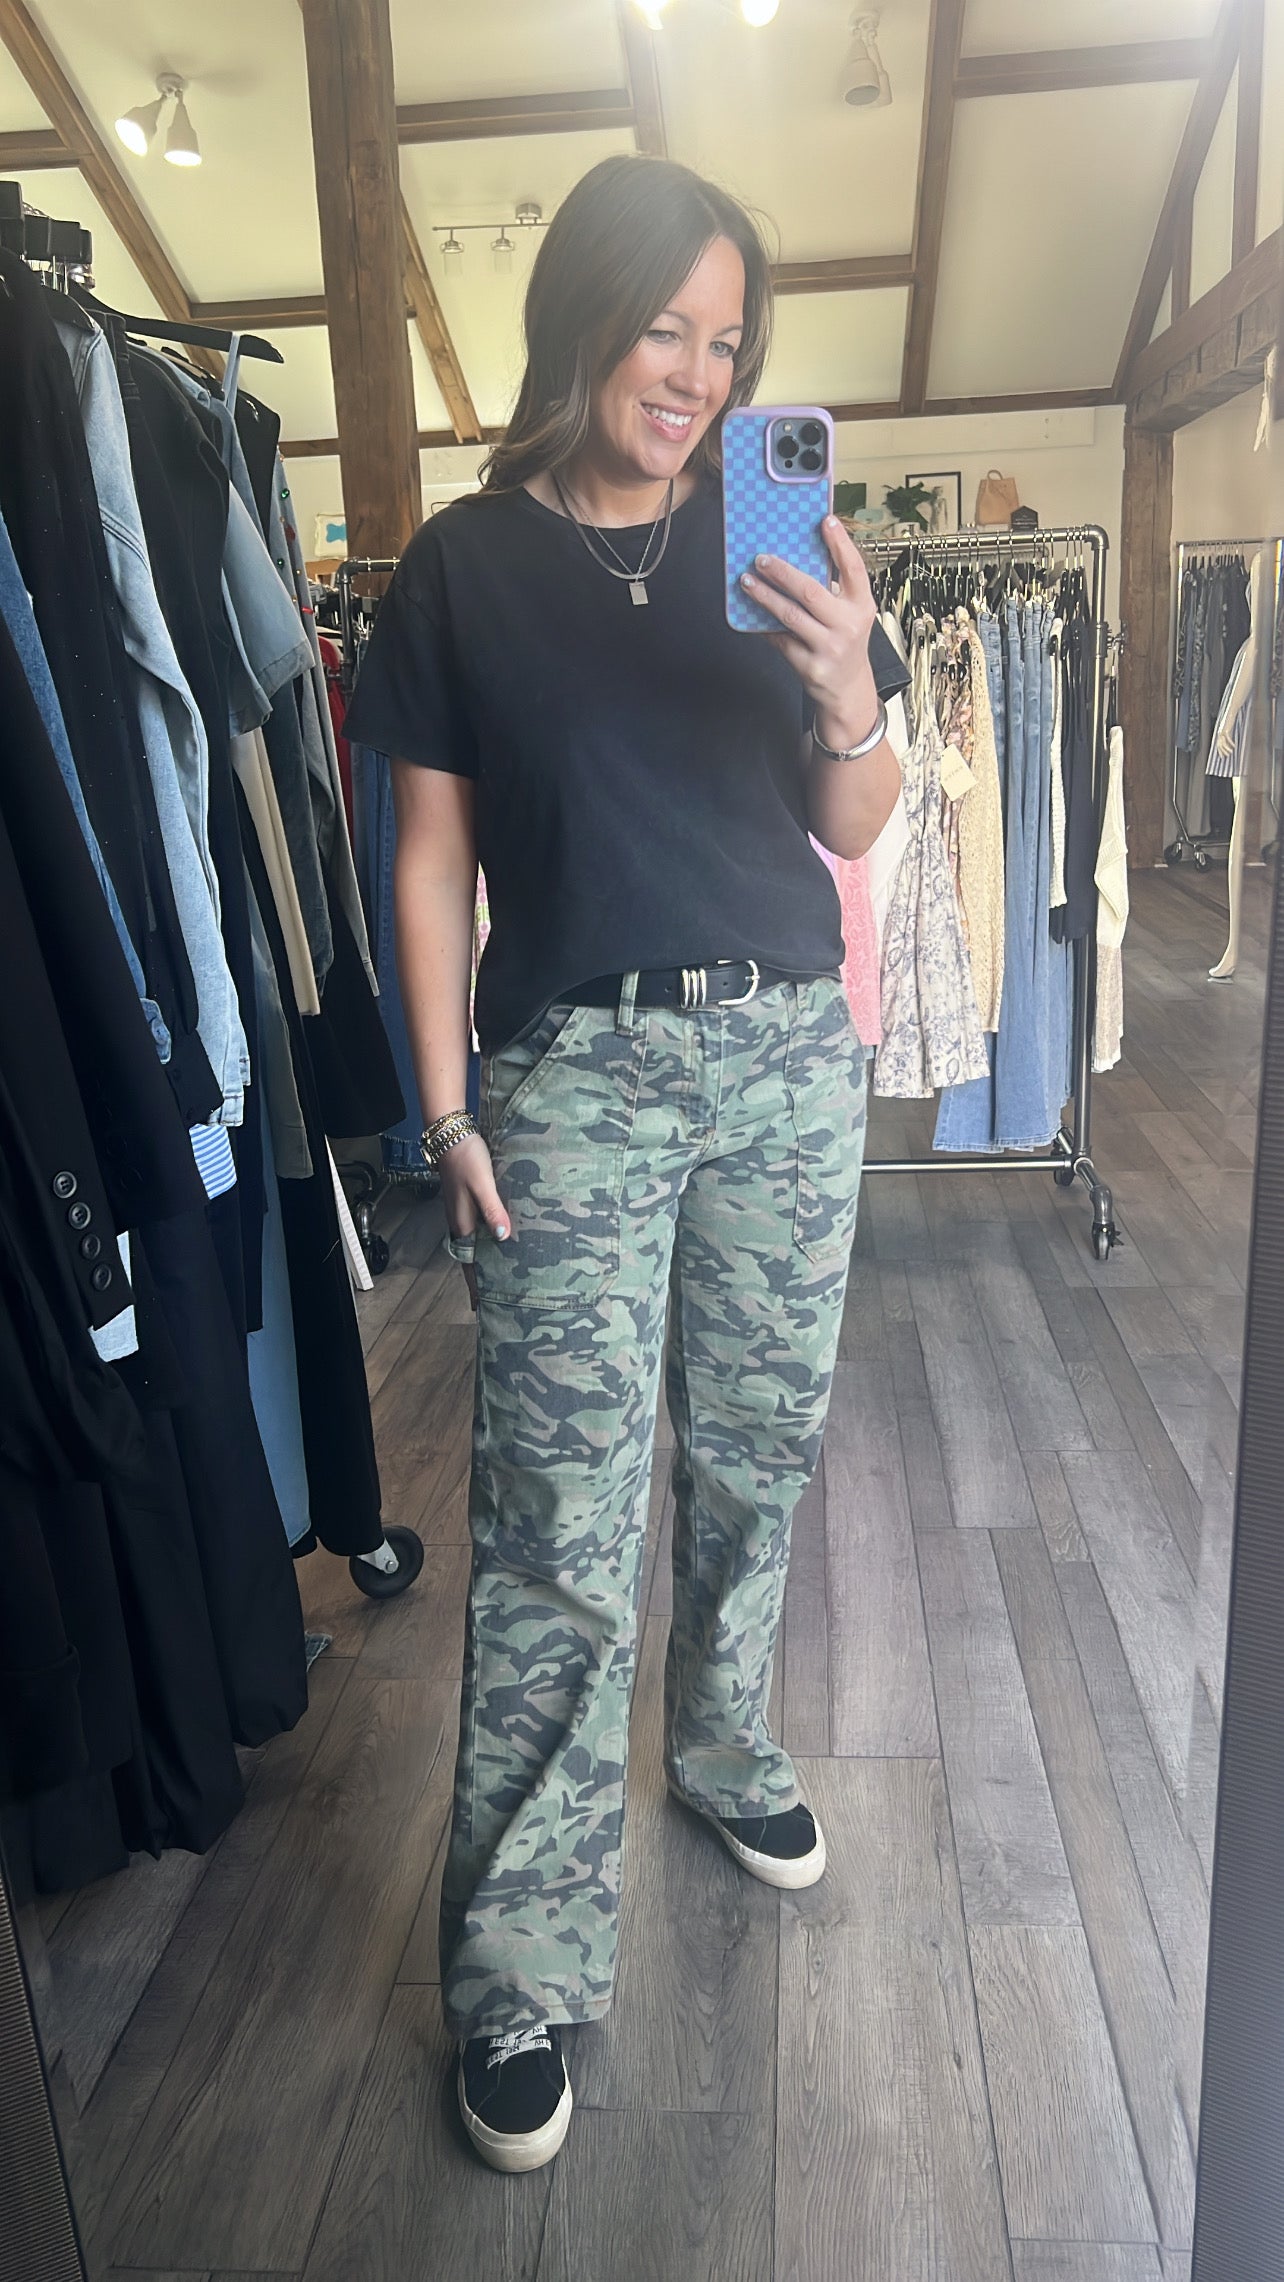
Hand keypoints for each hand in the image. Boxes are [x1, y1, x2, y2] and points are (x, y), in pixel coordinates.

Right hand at [438, 1133, 508, 1311]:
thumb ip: (492, 1210)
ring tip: (505, 1274)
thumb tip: (503, 1237)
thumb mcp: (482, 1185)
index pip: (469, 1264)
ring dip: (489, 1258)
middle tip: (500, 1297)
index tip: (481, 1307)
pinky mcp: (471, 1200)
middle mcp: (462, 1222)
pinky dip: (492, 1238)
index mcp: (463, 1224)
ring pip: (478, 1243)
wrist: (451, 1134)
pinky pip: (482, 1227)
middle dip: (484, 1278)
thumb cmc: (466, 1158)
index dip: (475, 1286)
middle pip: (474, 1258)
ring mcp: (466, 1212)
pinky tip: (504, 1237)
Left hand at [741, 515, 880, 749]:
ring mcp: (829, 647)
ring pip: (790, 615)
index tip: (825, 520)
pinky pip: (781, 640)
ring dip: (764, 596)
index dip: (840, 543)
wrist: (847, 689)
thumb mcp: (849, 613)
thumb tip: (796, 556)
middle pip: (810, 591)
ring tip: (747, 581)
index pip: (853, 568)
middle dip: (782, 572)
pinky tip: (751, 613)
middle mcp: (848, 625)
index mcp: (862, 605)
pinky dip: (765, 626)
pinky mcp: (811, 666)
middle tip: (761, 558)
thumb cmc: (844, 641)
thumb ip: (833, 590)